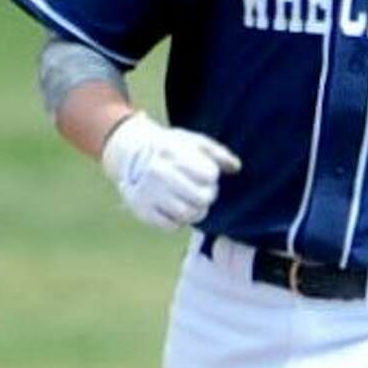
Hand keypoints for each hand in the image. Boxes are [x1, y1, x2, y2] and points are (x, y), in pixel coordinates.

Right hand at [101, 111, 240, 229]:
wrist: (131, 154)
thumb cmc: (170, 148)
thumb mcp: (193, 141)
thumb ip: (217, 153)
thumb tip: (236, 168)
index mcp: (173, 152)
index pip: (209, 175)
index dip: (211, 176)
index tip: (206, 173)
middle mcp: (158, 171)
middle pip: (202, 197)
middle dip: (208, 196)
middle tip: (203, 192)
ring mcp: (149, 192)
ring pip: (188, 214)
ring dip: (197, 211)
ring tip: (195, 204)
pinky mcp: (142, 210)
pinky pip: (171, 226)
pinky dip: (179, 221)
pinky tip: (178, 210)